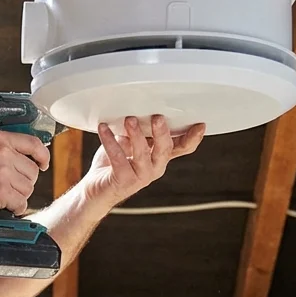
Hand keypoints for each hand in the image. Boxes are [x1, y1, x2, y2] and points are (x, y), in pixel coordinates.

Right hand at [0, 130, 50, 219]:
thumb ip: (0, 147)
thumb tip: (22, 153)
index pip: (33, 143)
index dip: (43, 156)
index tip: (43, 164)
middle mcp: (3, 153)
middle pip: (32, 171)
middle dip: (24, 182)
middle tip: (10, 186)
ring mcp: (3, 173)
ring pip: (28, 188)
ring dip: (19, 196)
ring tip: (3, 196)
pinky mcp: (1, 192)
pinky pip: (21, 203)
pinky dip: (15, 208)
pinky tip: (5, 206)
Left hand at [79, 115, 204, 209]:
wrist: (95, 189)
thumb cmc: (114, 163)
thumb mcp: (130, 141)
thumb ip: (140, 129)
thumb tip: (141, 107)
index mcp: (161, 155)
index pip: (183, 147)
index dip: (193, 138)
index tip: (200, 124)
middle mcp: (155, 167)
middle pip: (165, 149)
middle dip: (162, 133)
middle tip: (158, 117)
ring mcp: (141, 176)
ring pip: (142, 154)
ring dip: (136, 135)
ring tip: (130, 120)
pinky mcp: (123, 181)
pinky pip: (118, 159)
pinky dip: (110, 142)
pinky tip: (104, 129)